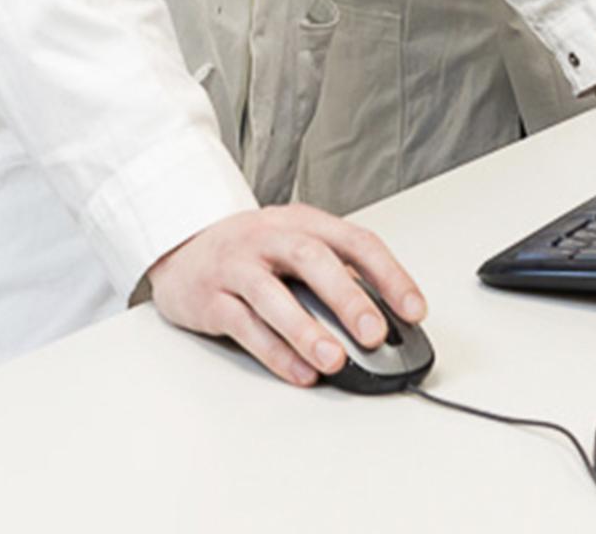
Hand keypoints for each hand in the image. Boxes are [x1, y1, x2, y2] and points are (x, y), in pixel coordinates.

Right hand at [146, 204, 425, 388]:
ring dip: (305, 329)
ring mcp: (235, 265)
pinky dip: (274, 352)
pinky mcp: (211, 297)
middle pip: (310, 258)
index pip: (352, 239)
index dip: (388, 273)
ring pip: (271, 293)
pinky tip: (299, 372)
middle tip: (374, 334)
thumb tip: (386, 316)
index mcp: (299, 222)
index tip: (414, 309)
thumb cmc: (249, 252)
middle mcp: (266, 237)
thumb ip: (334, 272)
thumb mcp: (293, 246)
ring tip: (333, 361)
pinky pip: (243, 325)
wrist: (181, 248)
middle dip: (346, 297)